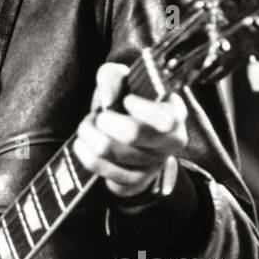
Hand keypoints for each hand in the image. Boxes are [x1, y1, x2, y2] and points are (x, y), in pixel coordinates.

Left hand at [73, 61, 188, 198]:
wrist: (126, 136)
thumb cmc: (126, 104)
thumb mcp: (123, 80)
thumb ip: (113, 76)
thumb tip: (107, 97)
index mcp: (175, 115)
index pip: (165, 119)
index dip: (139, 107)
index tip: (127, 100)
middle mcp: (169, 144)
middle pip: (131, 133)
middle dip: (104, 119)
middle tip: (99, 116)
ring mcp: (152, 166)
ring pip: (107, 150)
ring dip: (88, 133)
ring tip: (89, 126)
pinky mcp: (132, 182)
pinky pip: (98, 167)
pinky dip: (83, 151)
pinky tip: (86, 143)